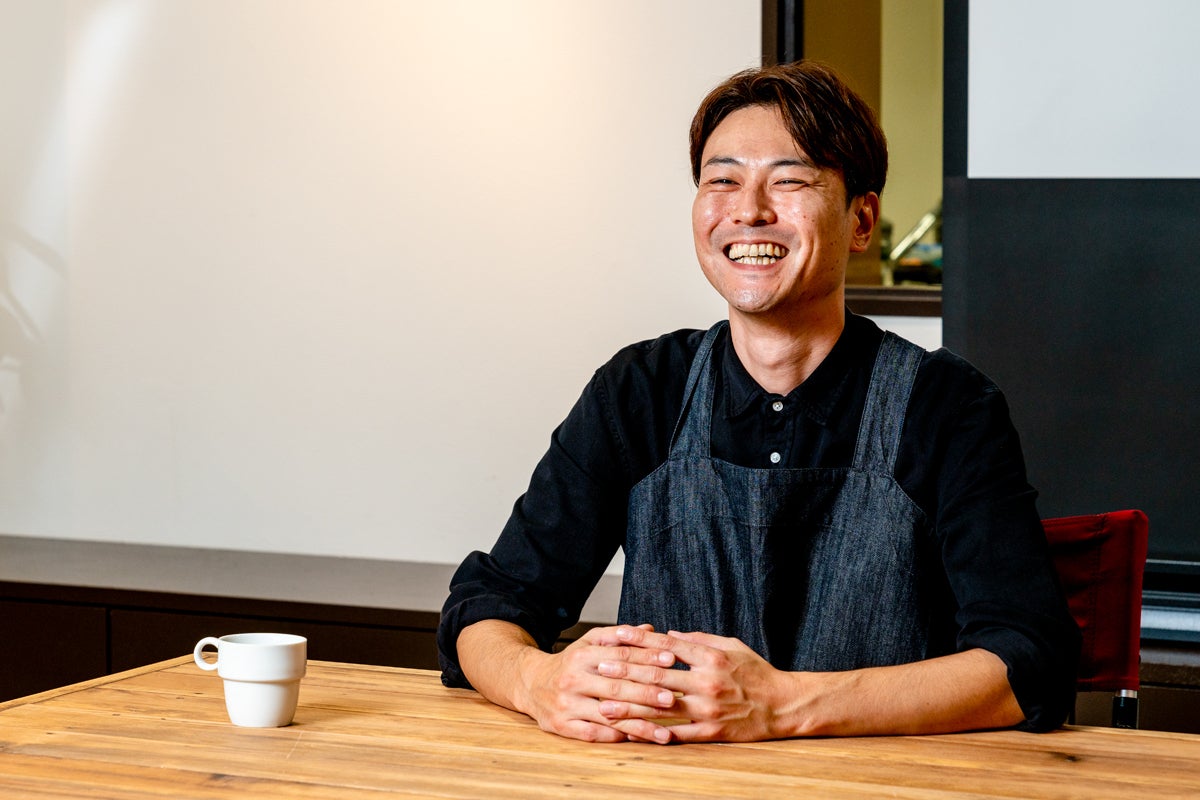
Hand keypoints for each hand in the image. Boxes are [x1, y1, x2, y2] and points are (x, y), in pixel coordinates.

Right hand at [510, 624, 679, 743]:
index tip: (671, 661)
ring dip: (639, 724)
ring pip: (608, 714)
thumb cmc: (569, 662)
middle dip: (647, 693)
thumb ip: (619, 637)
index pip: (620, 656)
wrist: (530, 683)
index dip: (647, 657)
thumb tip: (651, 630)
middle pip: (616, 687)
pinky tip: (639, 740)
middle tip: (673, 698)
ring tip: (665, 731)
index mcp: (582, 654)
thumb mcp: (589, 643)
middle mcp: (573, 678)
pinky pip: (594, 734)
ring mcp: (566, 704)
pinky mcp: (561, 725)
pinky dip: (617, 737)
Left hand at [594, 627, 800, 742]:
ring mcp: (708, 709)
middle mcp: (707, 682)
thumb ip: (699, 639)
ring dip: (631, 706)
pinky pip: (678, 734)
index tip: (616, 636)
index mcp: (711, 657)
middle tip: (600, 669)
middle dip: (626, 672)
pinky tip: (634, 734)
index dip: (639, 640)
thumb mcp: (731, 646)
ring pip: (662, 707)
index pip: (667, 645)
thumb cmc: (756, 673)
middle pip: (658, 675)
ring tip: (605, 705)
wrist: (783, 705)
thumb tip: (668, 633)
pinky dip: (654, 734)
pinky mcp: (712, 732)